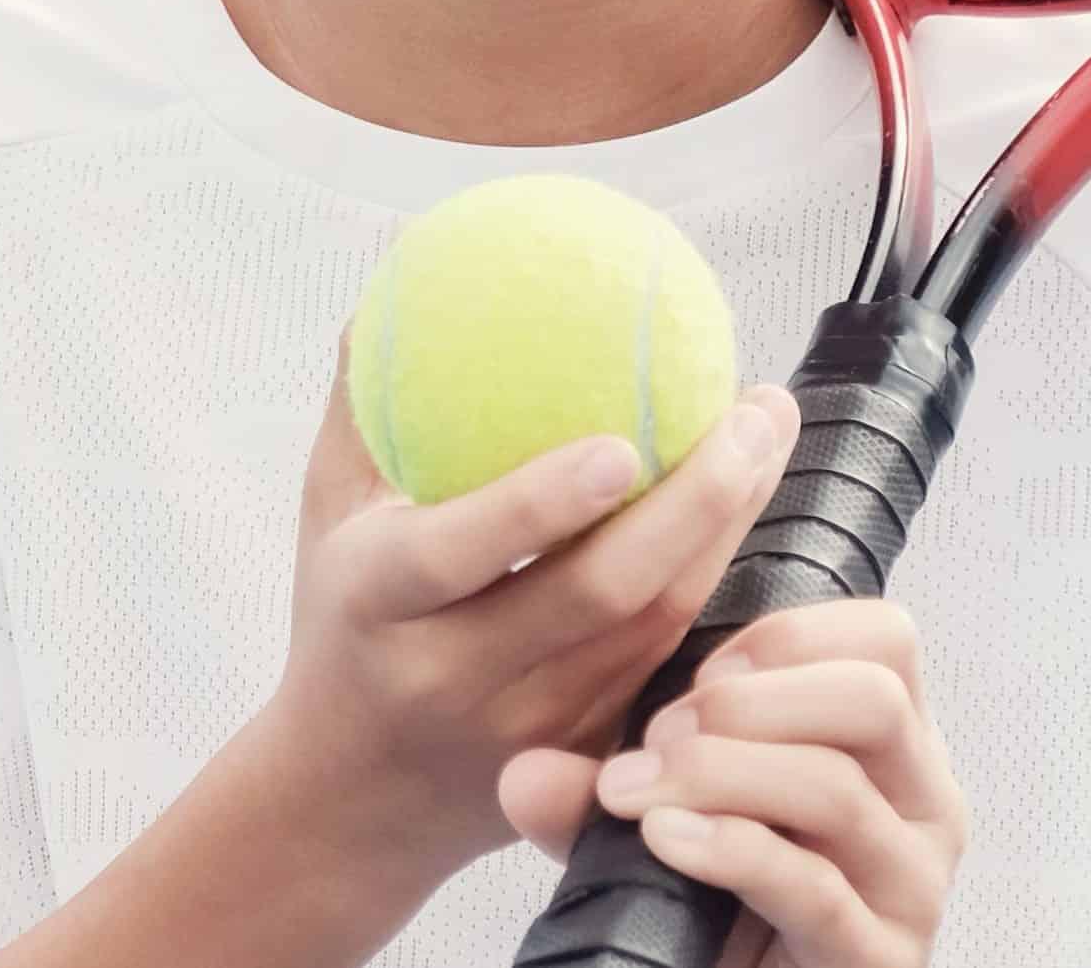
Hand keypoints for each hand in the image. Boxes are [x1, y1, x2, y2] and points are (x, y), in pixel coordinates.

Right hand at [247, 377, 796, 880]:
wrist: (352, 796)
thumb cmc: (341, 625)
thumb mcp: (324, 521)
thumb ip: (359, 414)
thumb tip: (384, 295)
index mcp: (379, 606)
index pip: (458, 556)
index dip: (540, 505)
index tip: (621, 441)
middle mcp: (455, 674)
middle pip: (599, 596)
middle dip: (696, 501)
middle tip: (753, 409)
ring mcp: (531, 727)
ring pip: (654, 629)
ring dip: (728, 530)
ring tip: (766, 435)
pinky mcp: (588, 754)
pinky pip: (669, 659)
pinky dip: (715, 579)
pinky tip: (746, 505)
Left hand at [493, 599, 967, 967]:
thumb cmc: (711, 897)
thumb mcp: (651, 813)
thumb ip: (591, 783)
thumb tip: (526, 773)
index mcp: (889, 744)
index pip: (886, 639)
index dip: (787, 635)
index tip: (699, 673)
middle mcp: (922, 805)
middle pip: (871, 699)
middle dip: (745, 704)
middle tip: (657, 738)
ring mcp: (911, 888)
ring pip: (837, 788)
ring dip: (718, 773)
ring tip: (637, 792)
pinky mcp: (879, 959)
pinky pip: (812, 887)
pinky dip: (730, 850)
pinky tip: (667, 840)